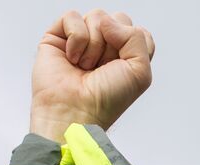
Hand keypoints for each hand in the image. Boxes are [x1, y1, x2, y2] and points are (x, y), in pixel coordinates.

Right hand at [31, 10, 155, 139]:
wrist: (75, 112)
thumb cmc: (106, 100)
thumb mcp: (140, 72)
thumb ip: (137, 38)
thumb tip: (106, 21)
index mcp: (127, 55)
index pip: (138, 32)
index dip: (132, 46)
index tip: (122, 68)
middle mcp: (106, 46)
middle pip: (119, 19)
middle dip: (113, 44)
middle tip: (102, 68)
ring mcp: (82, 39)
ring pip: (97, 16)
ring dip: (94, 45)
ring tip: (86, 67)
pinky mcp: (59, 36)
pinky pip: (72, 17)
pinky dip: (76, 38)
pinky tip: (72, 58)